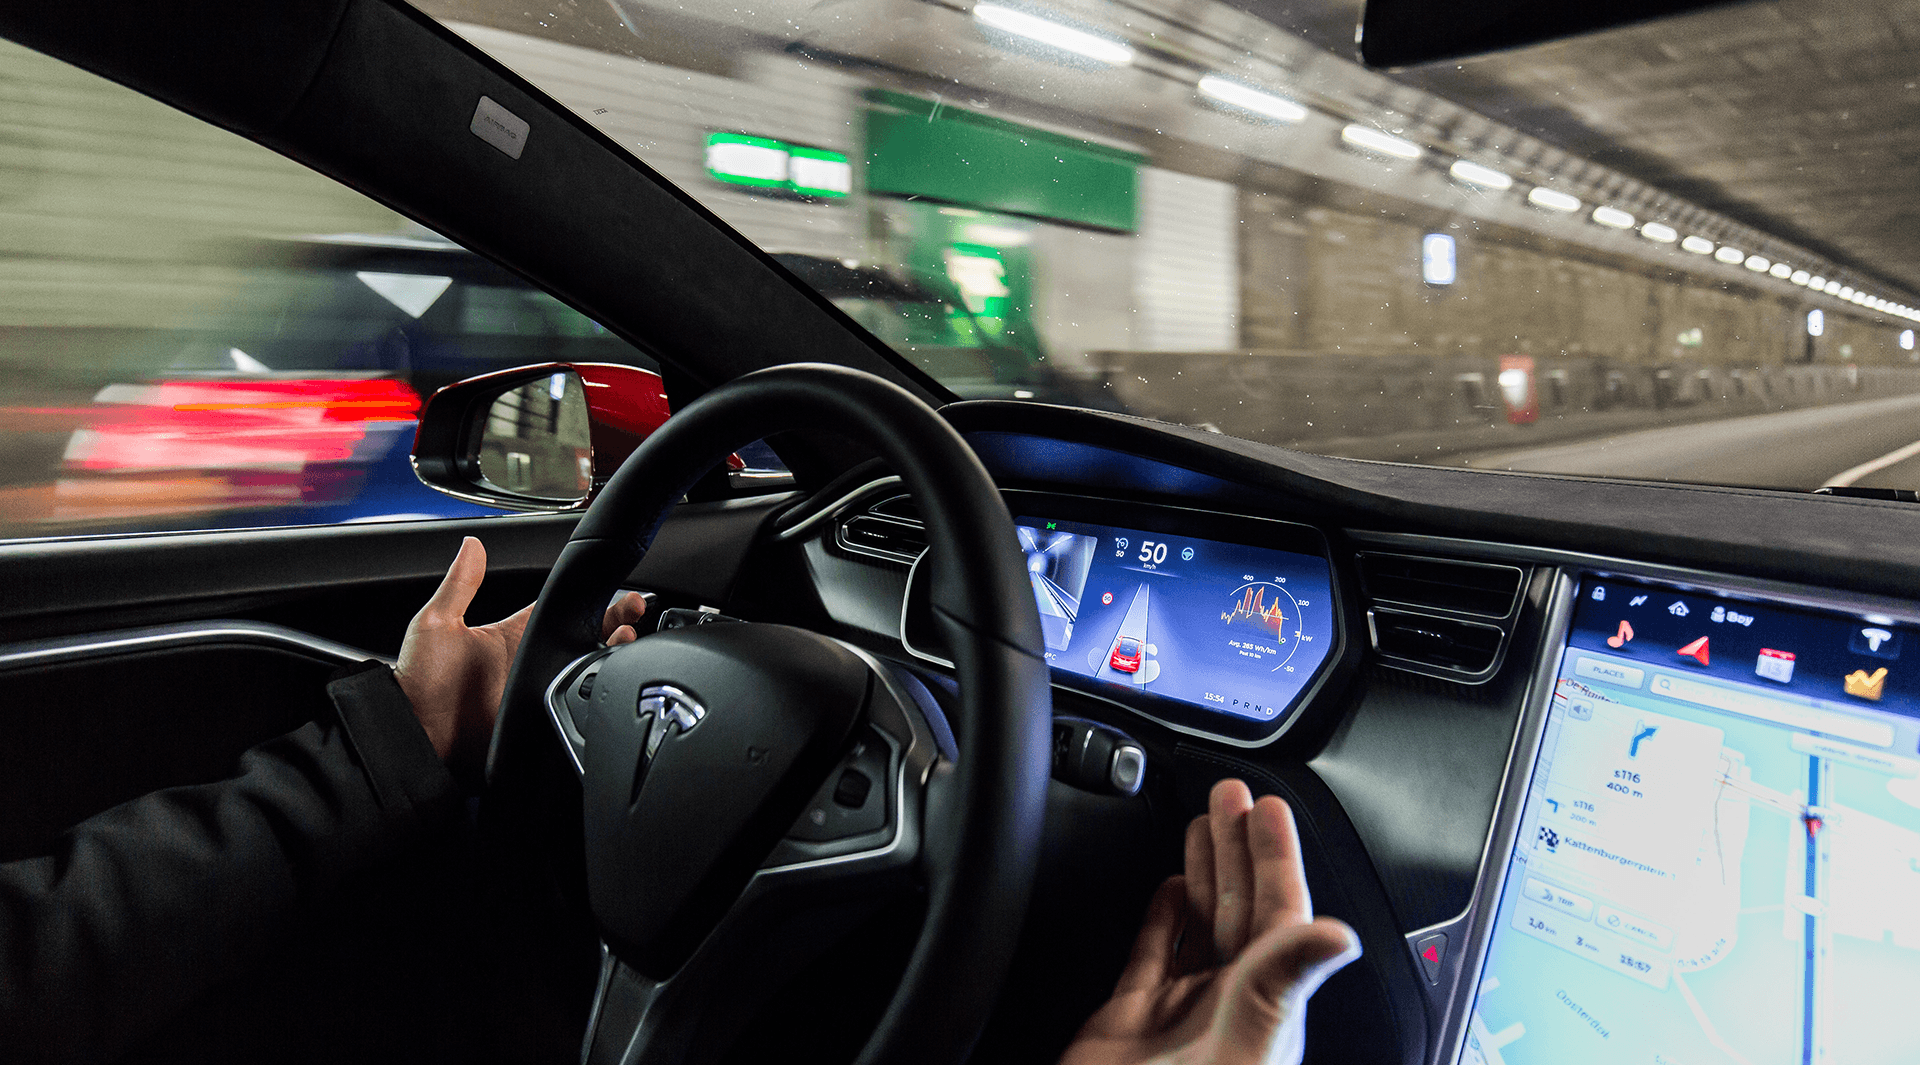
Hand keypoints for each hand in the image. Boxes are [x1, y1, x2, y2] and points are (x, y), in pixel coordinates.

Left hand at [394, 536, 646, 778]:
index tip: (616, 592)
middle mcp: (529, 661)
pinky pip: (575, 706)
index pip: (560, 610)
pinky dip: (595, 694)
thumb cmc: (419, 683)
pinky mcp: (540, 717)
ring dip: (611, 656)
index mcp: (512, 635)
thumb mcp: (435, 624)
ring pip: (586, 671)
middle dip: (615, 624)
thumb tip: (470, 543)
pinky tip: (610, 681)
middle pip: (584, 637)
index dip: (591, 599)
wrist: (415, 735)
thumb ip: (459, 583)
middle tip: (634, 615)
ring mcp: (537, 690)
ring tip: (628, 642)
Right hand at [1059, 780, 1359, 1064]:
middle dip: (1238, 848)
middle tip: (1233, 794)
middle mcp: (1226, 1009)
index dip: (1275, 858)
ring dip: (1205, 873)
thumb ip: (1282, 989)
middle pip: (1241, 911)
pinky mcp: (1128, 1027)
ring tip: (1205, 822)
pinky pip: (1153, 959)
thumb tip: (1339, 933)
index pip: (1279, 916)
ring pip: (1200, 928)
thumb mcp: (1242, 1051)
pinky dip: (1161, 920)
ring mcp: (1178, 1017)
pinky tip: (1170, 890)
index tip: (1268, 809)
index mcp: (1261, 1010)